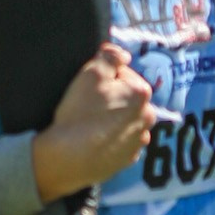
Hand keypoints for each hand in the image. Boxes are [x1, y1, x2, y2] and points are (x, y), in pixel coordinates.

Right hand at [31, 45, 156, 198]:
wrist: (67, 158)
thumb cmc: (79, 114)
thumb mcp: (91, 73)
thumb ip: (110, 56)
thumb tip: (123, 55)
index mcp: (141, 94)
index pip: (125, 74)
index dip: (105, 78)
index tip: (90, 89)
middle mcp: (147, 118)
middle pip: (128, 98)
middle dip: (113, 98)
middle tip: (89, 106)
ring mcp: (138, 141)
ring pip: (126, 121)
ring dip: (113, 119)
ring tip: (90, 125)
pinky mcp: (127, 159)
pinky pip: (121, 142)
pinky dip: (111, 139)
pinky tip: (94, 140)